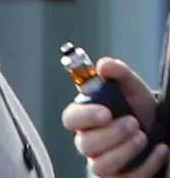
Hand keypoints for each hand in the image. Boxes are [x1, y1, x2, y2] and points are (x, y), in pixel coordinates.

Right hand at [62, 57, 168, 176]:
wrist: (159, 128)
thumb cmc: (138, 109)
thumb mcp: (132, 87)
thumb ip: (118, 73)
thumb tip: (104, 65)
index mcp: (86, 118)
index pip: (70, 119)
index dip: (85, 117)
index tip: (106, 112)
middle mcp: (89, 142)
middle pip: (85, 144)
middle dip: (112, 134)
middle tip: (133, 122)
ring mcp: (103, 162)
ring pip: (101, 165)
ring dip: (125, 150)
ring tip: (143, 136)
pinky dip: (147, 164)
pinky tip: (159, 150)